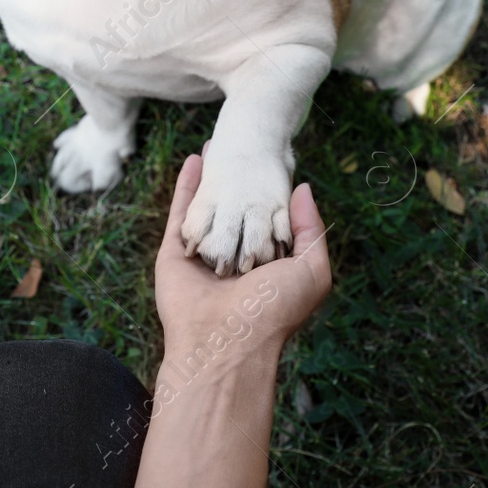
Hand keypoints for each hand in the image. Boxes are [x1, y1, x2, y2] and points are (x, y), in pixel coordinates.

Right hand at [154, 146, 331, 363]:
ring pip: (207, 207)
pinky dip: (186, 186)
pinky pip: (182, 213)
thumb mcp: (312, 270)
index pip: (266, 222)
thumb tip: (302, 188)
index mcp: (264, 265)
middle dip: (237, 182)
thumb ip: (311, 229)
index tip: (273, 166)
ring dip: (211, 177)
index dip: (269, 194)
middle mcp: (233, 259)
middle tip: (242, 151)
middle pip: (234, 211)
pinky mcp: (176, 254)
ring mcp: (203, 255)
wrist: (227, 340)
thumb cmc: (274, 310)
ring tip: (216, 146)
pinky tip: (195, 160)